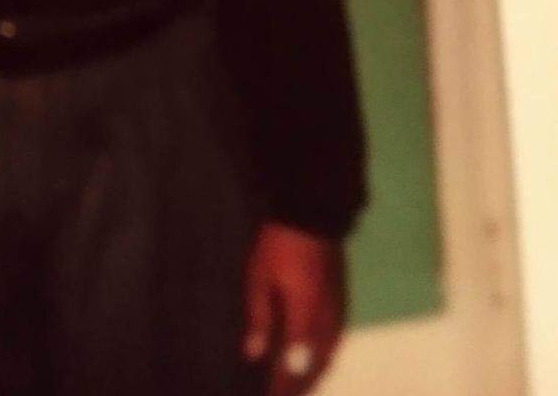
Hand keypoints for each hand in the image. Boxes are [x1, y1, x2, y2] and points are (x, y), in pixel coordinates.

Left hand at [242, 222, 344, 395]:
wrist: (310, 214)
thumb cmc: (278, 245)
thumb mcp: (259, 279)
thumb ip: (258, 318)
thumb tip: (252, 355)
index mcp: (304, 316)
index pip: (294, 364)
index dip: (284, 386)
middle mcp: (326, 320)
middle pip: (316, 366)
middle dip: (301, 386)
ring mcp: (336, 311)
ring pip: (329, 356)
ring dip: (314, 375)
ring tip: (298, 388)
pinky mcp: (340, 302)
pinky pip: (335, 342)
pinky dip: (324, 359)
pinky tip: (315, 363)